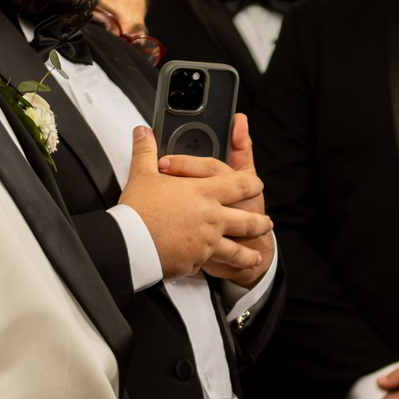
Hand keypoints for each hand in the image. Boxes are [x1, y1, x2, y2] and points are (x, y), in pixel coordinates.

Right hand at [119, 125, 271, 278]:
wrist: (132, 243)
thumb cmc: (138, 209)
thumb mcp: (142, 175)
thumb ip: (146, 151)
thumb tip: (143, 132)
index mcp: (205, 193)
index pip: (240, 185)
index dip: (252, 184)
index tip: (258, 185)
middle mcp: (213, 218)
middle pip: (247, 222)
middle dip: (259, 223)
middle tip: (266, 224)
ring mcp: (208, 242)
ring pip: (236, 250)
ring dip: (248, 254)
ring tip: (256, 257)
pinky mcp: (197, 261)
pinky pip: (209, 262)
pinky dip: (215, 265)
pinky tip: (218, 267)